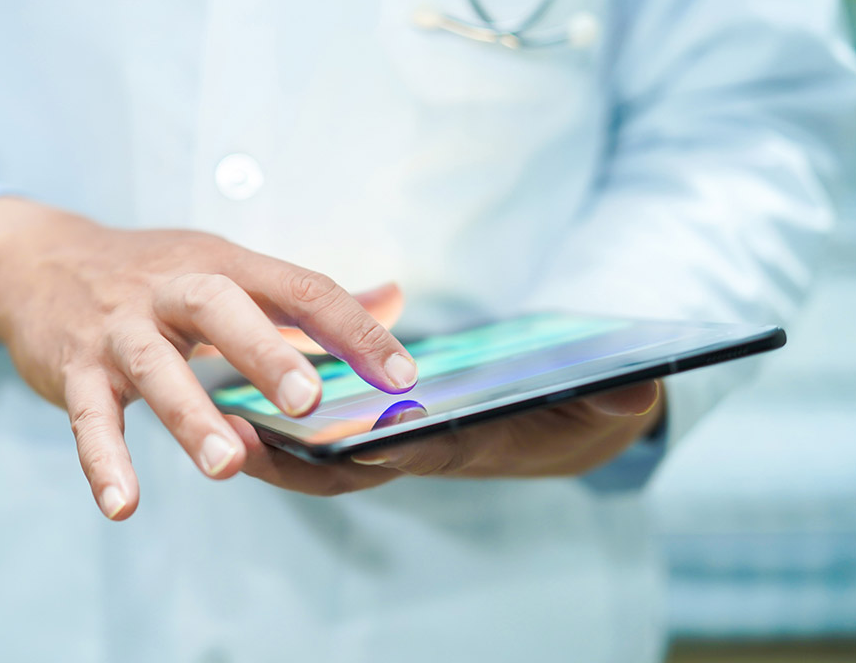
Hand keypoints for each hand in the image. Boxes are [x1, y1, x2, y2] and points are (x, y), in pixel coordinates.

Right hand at [0, 197, 417, 519]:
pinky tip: (123, 504)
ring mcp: (119, 330)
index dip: (352, 330)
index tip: (401, 375)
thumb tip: (395, 300)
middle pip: (221, 308)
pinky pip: (88, 417)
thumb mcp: (226, 268)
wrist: (39, 261)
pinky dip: (103, 461)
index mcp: (221, 263)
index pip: (298, 287)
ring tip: (227, 464)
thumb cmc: (151, 274)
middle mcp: (171, 289)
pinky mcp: (74, 370)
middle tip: (309, 402)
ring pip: (154, 367)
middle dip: (265, 353)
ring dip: (190, 415)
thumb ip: (307, 296)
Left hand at [231, 380, 663, 494]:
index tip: (325, 442)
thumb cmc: (589, 410)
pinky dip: (286, 424)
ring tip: (218, 418)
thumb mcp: (612, 400)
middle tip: (236, 440)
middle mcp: (426, 450)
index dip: (374, 450)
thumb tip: (638, 385)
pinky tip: (244, 392)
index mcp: (472, 444)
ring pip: (324, 457)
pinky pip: (324, 431)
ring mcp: (402, 441)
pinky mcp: (388, 422)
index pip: (418, 453)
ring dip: (274, 445)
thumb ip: (619, 395)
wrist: (577, 421)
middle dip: (294, 463)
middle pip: (350, 469)